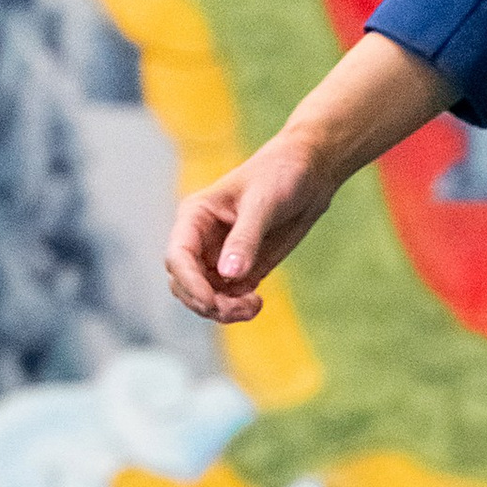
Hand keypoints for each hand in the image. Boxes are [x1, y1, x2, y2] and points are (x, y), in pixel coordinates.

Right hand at [166, 128, 338, 323]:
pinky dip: (236, 308)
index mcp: (195, 217)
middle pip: (184, 284)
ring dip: (221, 311)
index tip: (212, 301)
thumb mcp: (263, 203)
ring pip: (203, 297)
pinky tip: (256, 302)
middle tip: (240, 308)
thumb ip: (246, 238)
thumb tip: (229, 274)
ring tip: (252, 306)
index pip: (178, 257)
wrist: (308, 175)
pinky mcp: (240, 270)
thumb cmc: (280, 175)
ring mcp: (218, 258)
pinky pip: (227, 298)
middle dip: (205, 302)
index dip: (190, 283)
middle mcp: (201, 240)